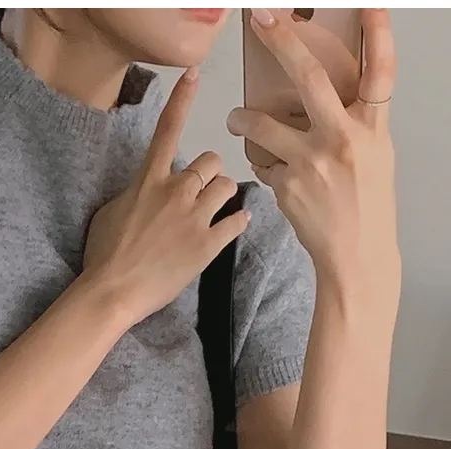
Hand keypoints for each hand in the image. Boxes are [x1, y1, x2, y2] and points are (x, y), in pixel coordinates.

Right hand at [83, 68, 250, 326]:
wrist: (112, 292)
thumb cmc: (103, 255)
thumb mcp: (109, 212)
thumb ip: (134, 193)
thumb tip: (145, 190)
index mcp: (148, 181)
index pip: (167, 130)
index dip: (182, 99)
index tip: (194, 74)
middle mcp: (175, 192)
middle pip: (210, 161)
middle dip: (209, 173)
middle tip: (202, 191)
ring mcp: (194, 218)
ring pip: (227, 186)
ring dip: (223, 194)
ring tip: (214, 209)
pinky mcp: (207, 246)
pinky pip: (237, 221)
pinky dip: (238, 221)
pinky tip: (233, 225)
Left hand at [226, 9, 398, 289]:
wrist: (356, 255)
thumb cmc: (366, 204)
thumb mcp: (375, 153)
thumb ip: (353, 121)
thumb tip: (326, 93)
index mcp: (371, 128)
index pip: (380, 70)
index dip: (377, 32)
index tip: (366, 4)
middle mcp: (342, 140)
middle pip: (310, 79)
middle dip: (282, 43)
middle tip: (261, 19)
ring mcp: (311, 163)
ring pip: (263, 125)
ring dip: (243, 119)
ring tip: (236, 120)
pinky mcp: (286, 186)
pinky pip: (263, 162)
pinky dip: (261, 161)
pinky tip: (270, 170)